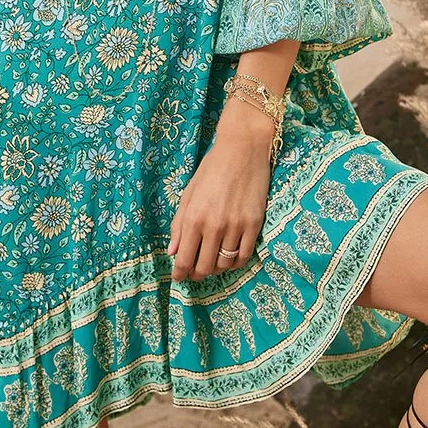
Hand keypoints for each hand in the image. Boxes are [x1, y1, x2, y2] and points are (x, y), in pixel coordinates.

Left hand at [167, 126, 272, 280]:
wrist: (242, 150)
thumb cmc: (211, 169)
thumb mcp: (189, 193)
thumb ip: (179, 224)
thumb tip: (173, 252)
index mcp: (194, 217)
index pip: (184, 259)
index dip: (180, 274)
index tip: (178, 278)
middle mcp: (214, 225)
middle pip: (204, 267)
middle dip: (196, 274)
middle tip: (194, 273)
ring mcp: (236, 226)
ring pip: (224, 264)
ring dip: (215, 269)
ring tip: (211, 264)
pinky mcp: (254, 224)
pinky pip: (244, 256)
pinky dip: (235, 263)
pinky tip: (229, 259)